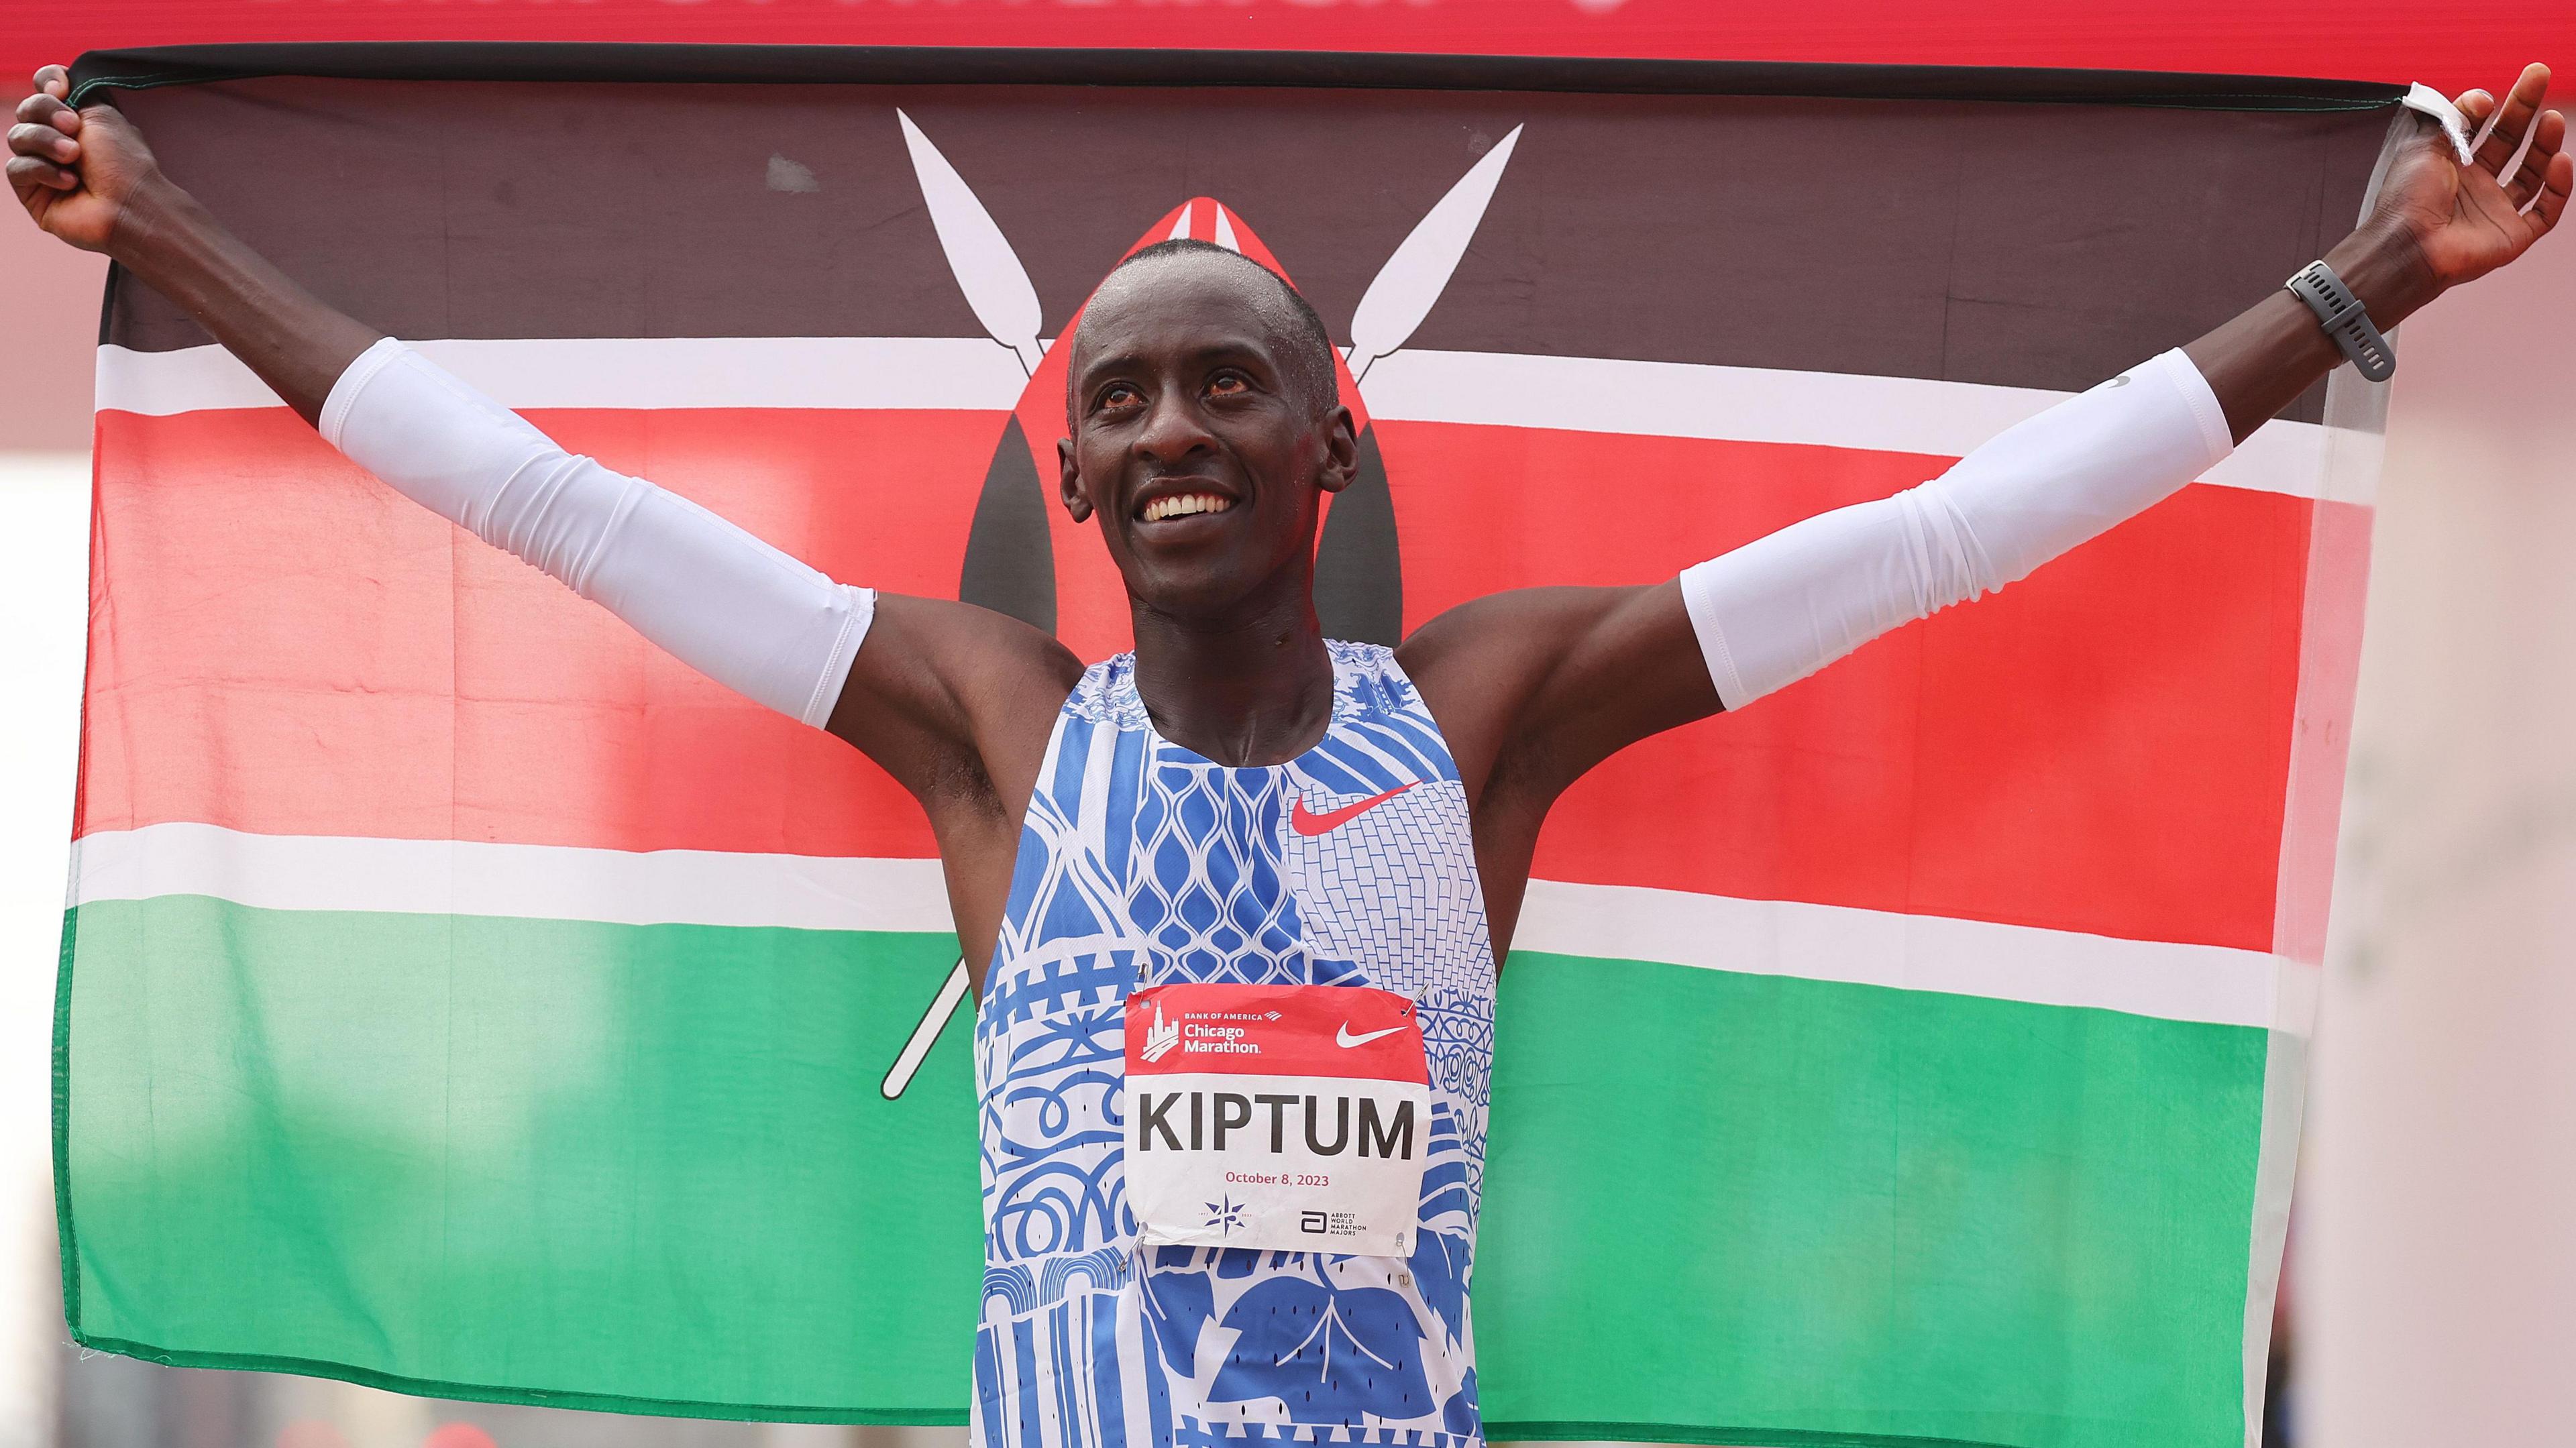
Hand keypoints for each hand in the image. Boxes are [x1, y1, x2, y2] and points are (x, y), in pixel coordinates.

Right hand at [8, 65, 164, 253]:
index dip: (46, 81)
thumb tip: (52, 80)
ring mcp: (41, 166)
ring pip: (17, 137)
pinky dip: (43, 171)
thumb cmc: (124, 162)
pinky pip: (17, 168)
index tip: (61, 87)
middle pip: (27, 109)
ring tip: (73, 155)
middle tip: (73, 127)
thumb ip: (75, 93)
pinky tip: (69, 182)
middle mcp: (56, 140)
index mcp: (75, 120)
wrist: (131, 206)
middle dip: (45, 111)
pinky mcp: (32, 192)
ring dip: (45, 141)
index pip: (43, 87)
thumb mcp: (102, 115)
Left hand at [2365, 64, 2568, 303]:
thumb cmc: (2406, 200)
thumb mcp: (2422, 148)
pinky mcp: (2512, 236)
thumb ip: (2451, 119)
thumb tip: (2482, 96)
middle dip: (2527, 111)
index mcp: (2453, 168)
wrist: (2405, 246)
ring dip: (2546, 146)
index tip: (2494, 94)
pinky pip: (2545, 211)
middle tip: (2540, 76)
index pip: (2484, 130)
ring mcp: (2496, 211)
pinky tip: (2560, 161)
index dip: (2494, 108)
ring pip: (2533, 175)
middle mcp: (2477, 188)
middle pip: (2511, 144)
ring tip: (2551, 120)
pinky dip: (2558, 187)